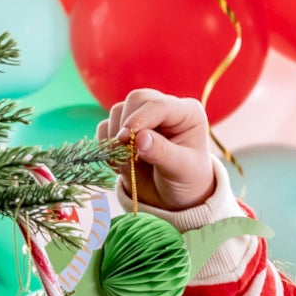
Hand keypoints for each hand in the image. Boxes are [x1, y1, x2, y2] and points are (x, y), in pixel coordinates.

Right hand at [96, 90, 216, 211]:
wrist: (175, 196)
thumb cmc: (187, 179)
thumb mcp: (181, 170)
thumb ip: (162, 152)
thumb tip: (139, 138)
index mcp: (188, 113)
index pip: (158, 104)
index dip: (139, 119)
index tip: (125, 138)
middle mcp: (166, 108)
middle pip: (136, 99)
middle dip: (125, 125)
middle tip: (124, 152)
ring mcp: (145, 116)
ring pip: (118, 111)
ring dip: (115, 137)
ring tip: (127, 163)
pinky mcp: (126, 128)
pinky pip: (107, 126)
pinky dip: (107, 144)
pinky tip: (120, 164)